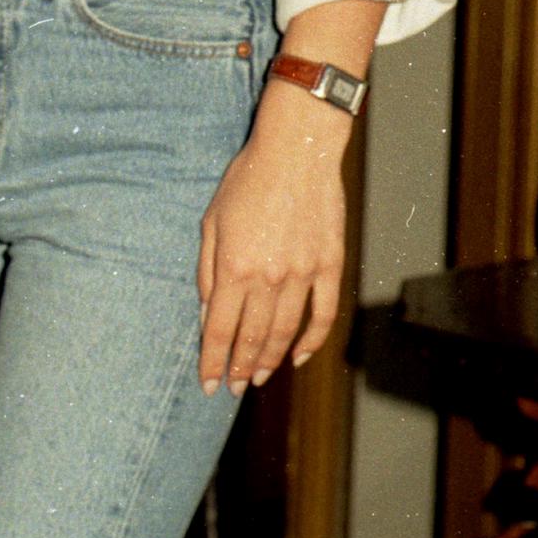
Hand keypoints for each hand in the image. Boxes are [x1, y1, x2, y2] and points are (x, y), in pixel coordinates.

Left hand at [196, 80, 348, 396]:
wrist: (297, 150)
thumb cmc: (248, 180)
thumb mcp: (212, 221)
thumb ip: (208, 271)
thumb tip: (207, 314)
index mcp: (234, 267)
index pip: (220, 330)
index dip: (212, 361)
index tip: (209, 384)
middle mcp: (269, 277)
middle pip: (253, 338)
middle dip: (240, 368)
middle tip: (234, 387)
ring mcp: (303, 274)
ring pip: (285, 333)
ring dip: (271, 360)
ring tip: (259, 377)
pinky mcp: (330, 266)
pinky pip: (323, 315)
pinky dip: (312, 341)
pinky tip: (299, 356)